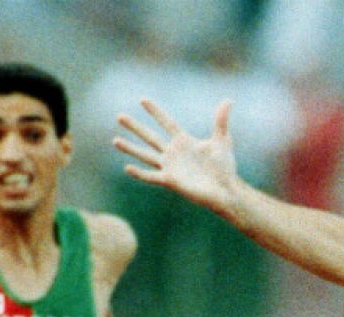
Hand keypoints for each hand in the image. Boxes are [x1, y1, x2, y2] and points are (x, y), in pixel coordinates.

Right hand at [115, 100, 238, 213]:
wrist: (225, 190)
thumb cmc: (225, 168)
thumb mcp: (222, 141)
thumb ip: (221, 121)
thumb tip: (228, 100)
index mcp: (184, 141)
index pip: (166, 122)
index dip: (155, 112)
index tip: (142, 99)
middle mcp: (173, 153)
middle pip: (150, 137)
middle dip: (135, 127)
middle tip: (119, 116)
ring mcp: (170, 167)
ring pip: (145, 155)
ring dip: (131, 148)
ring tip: (115, 140)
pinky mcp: (170, 181)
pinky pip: (151, 177)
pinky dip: (140, 173)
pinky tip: (127, 167)